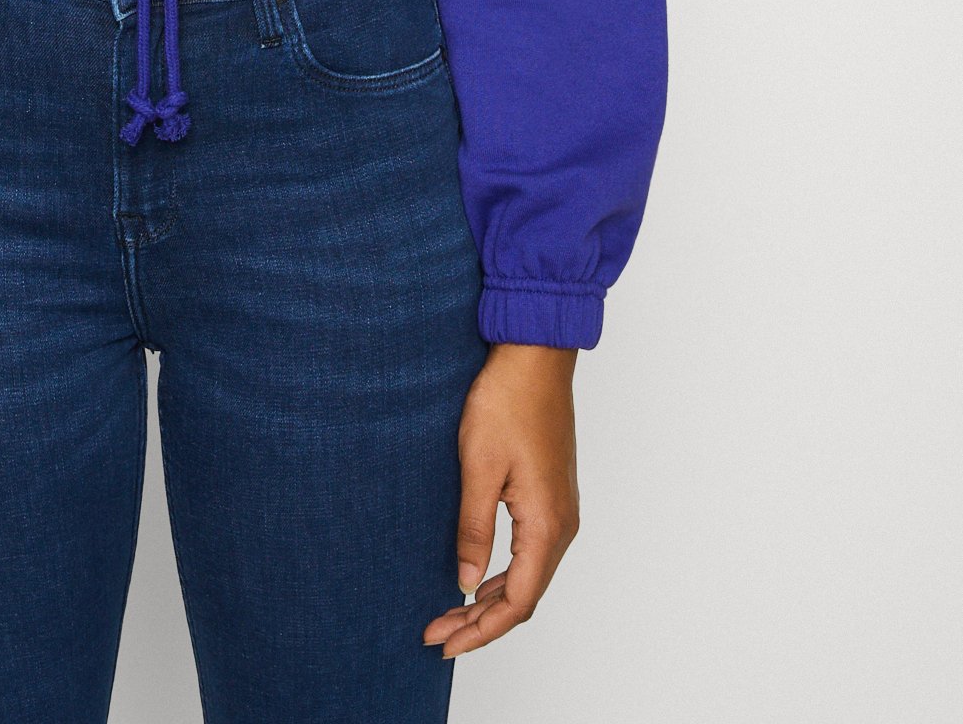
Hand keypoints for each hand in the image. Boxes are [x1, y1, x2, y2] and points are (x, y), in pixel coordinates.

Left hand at [423, 343, 579, 660]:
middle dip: (480, 622)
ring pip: (528, 576)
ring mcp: (560, 511)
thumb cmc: (507, 401)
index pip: (516, 602)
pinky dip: (502, 575)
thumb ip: (473, 528)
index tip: (443, 642)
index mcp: (546, 525)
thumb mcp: (479, 466)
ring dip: (490, 600)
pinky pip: (530, 553)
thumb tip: (464, 581)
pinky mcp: (551, 496)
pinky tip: (475, 576)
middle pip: (524, 597)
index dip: (480, 631)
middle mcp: (561, 526)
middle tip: (437, 633)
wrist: (535, 356)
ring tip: (449, 613)